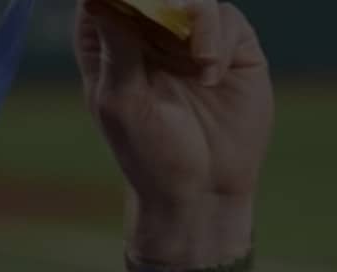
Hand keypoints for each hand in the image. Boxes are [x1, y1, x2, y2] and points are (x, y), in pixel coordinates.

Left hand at [75, 0, 271, 261]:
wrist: (202, 188)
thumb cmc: (148, 152)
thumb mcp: (122, 101)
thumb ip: (117, 46)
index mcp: (106, 43)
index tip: (127, 8)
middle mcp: (147, 31)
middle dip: (160, 1)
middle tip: (168, 17)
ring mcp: (188, 35)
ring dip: (195, 21)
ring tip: (200, 66)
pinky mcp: (229, 44)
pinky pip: (224, 17)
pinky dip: (216, 40)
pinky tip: (210, 76)